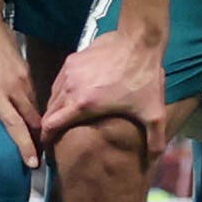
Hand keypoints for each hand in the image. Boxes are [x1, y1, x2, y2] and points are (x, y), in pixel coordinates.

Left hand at [0, 3, 39, 165]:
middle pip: (32, 121)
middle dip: (36, 142)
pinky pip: (31, 95)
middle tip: (35, 163)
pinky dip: (31, 109)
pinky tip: (25, 116)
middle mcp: (14, 87)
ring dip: (35, 126)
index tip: (32, 165)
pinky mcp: (23, 69)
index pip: (15, 125)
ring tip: (33, 143)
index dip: (24, 146)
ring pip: (34, 108)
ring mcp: (22, 77)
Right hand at [42, 28, 169, 161]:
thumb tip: (154, 161)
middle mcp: (70, 88)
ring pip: (52, 95)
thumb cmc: (144, 78)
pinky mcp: (72, 59)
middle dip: (49, 125)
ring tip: (63, 116)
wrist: (139, 40)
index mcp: (83, 104)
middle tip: (55, 134)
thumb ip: (155, 139)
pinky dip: (61, 91)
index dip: (46, 138)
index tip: (48, 146)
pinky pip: (59, 80)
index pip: (50, 125)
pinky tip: (72, 95)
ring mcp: (69, 72)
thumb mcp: (153, 112)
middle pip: (49, 112)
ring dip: (55, 107)